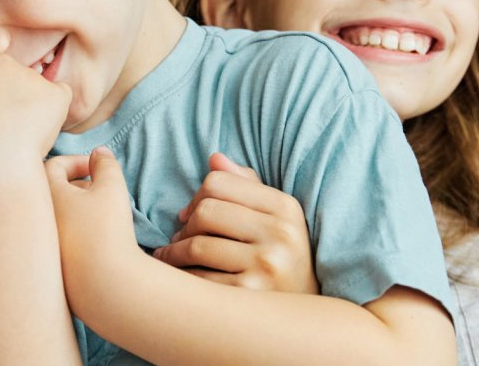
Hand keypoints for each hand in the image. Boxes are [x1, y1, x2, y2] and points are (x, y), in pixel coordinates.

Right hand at [0, 50, 71, 168]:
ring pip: (29, 89)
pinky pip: (58, 98)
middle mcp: (0, 61)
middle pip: (3, 79)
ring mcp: (30, 76)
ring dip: (25, 107)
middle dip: (0, 100)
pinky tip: (38, 131)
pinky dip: (53, 112)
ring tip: (14, 137)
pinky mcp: (55, 94)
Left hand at [46, 148, 141, 299]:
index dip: (76, 161)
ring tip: (98, 215)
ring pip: (52, 216)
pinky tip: (92, 240)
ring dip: (73, 209)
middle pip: (48, 191)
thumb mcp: (112, 188)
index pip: (52, 165)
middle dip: (73, 186)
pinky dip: (71, 232)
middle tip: (95, 190)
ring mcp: (38, 244)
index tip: (96, 169)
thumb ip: (105, 164)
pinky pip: (55, 240)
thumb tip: (99, 153)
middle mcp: (35, 217)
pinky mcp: (46, 266)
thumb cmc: (106, 230)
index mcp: (44, 193)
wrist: (103, 285)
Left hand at [151, 152, 318, 294]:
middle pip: (205, 211)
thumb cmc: (280, 259)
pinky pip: (198, 279)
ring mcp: (266, 267)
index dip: (196, 197)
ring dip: (175, 252)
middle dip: (185, 225)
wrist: (305, 320)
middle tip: (181, 238)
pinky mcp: (249, 297)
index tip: (189, 215)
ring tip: (173, 257)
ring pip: (196, 244)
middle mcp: (281, 235)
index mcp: (285, 208)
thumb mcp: (275, 218)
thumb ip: (246, 185)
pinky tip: (180, 279)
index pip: (217, 182)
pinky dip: (182, 277)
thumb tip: (214, 158)